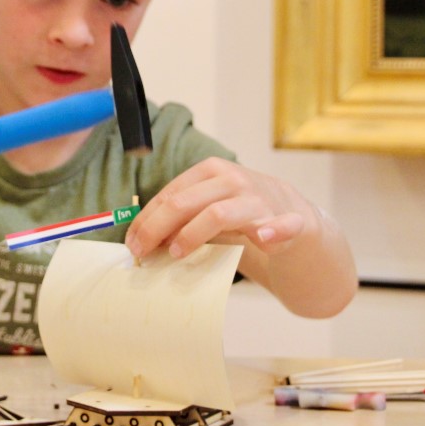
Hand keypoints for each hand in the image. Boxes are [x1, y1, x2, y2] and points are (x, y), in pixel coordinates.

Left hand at [124, 157, 308, 260]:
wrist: (293, 214)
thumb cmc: (240, 213)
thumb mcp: (207, 207)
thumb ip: (180, 218)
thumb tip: (141, 239)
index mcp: (210, 172)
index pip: (169, 195)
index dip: (146, 220)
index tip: (131, 243)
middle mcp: (232, 180)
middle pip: (184, 203)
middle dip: (156, 229)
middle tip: (142, 254)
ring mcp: (258, 199)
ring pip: (218, 214)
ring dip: (192, 235)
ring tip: (176, 253)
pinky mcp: (288, 220)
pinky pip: (282, 225)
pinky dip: (273, 230)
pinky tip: (263, 238)